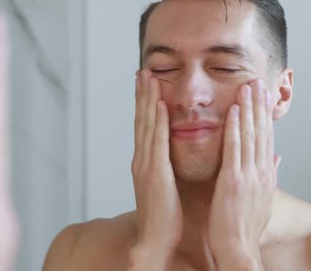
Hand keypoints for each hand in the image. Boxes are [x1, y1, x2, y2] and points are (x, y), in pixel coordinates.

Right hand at [129, 70, 181, 268]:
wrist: (156, 240)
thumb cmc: (164, 218)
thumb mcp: (164, 188)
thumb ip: (165, 170)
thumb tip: (169, 159)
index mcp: (145, 163)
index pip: (145, 128)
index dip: (144, 105)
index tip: (147, 85)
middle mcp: (141, 160)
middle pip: (141, 121)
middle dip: (142, 95)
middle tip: (142, 71)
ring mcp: (145, 166)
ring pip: (146, 125)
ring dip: (147, 100)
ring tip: (148, 77)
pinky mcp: (154, 174)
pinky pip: (157, 142)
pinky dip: (158, 122)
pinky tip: (160, 105)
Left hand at [207, 80, 279, 269]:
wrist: (237, 248)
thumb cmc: (244, 226)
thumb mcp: (262, 198)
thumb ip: (270, 175)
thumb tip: (278, 158)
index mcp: (265, 174)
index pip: (266, 137)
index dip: (265, 115)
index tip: (263, 95)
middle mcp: (260, 171)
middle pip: (261, 131)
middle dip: (259, 105)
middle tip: (257, 81)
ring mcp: (248, 175)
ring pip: (249, 135)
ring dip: (248, 109)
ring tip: (247, 86)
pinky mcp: (233, 181)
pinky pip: (234, 150)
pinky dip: (234, 128)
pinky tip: (232, 111)